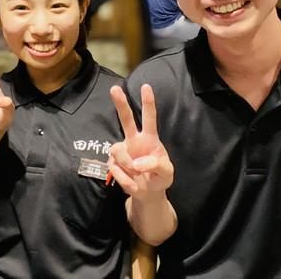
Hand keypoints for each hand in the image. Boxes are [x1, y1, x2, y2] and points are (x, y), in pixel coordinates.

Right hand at [108, 84, 173, 199]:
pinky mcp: (114, 163)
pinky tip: (132, 185)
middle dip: (120, 103)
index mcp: (150, 138)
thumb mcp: (166, 173)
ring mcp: (123, 151)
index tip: (146, 86)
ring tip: (135, 174)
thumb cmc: (159, 178)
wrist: (148, 194)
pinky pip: (115, 168)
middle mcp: (134, 140)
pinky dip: (125, 179)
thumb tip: (138, 163)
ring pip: (117, 149)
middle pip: (126, 119)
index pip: (149, 118)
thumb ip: (157, 165)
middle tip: (114, 88)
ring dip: (126, 164)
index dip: (148, 102)